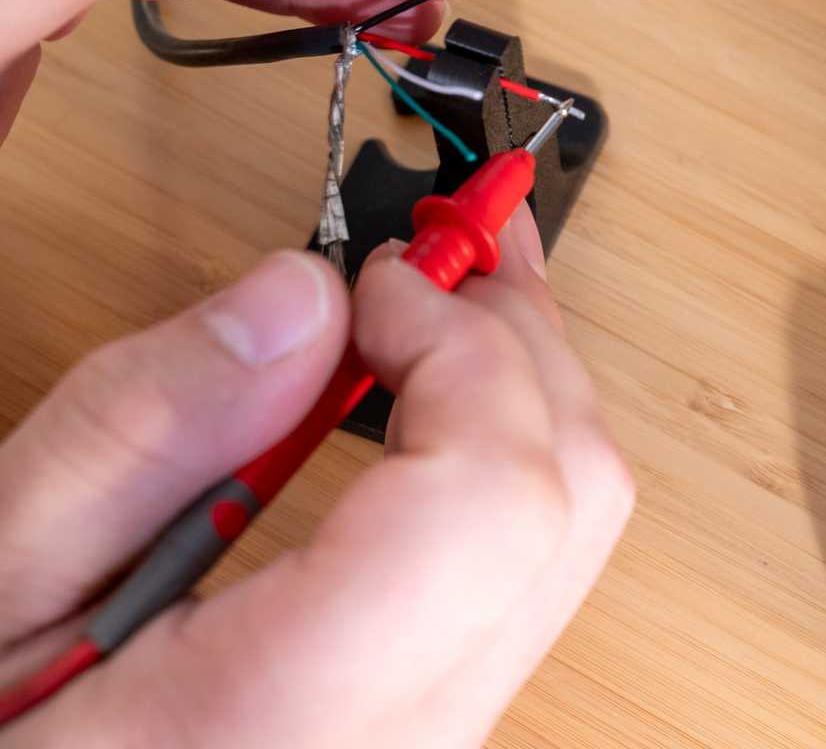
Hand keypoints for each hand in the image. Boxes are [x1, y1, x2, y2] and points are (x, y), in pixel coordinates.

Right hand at [0, 208, 632, 746]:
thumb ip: (139, 434)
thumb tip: (301, 296)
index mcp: (293, 711)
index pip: (490, 501)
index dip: (468, 351)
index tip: (390, 278)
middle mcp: (408, 734)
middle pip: (567, 502)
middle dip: (519, 338)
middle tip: (455, 238)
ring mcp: (442, 731)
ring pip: (574, 534)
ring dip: (526, 383)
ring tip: (456, 293)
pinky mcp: (440, 715)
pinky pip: (534, 567)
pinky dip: (507, 451)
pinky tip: (448, 391)